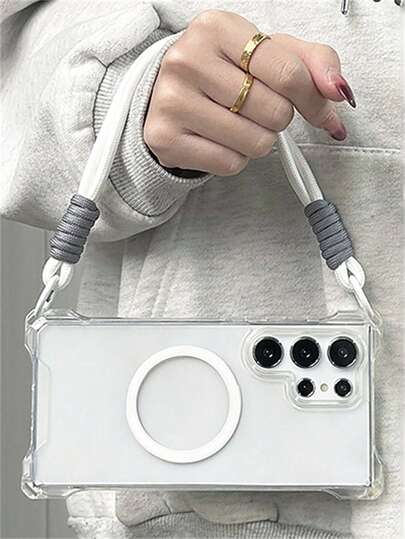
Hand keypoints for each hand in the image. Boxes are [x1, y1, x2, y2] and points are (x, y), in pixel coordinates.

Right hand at [145, 9, 354, 176]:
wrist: (166, 95)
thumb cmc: (224, 72)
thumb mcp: (267, 53)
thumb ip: (312, 63)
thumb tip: (340, 92)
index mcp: (215, 28)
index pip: (288, 73)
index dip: (313, 99)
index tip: (318, 109)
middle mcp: (187, 60)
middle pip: (275, 112)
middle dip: (277, 118)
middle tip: (257, 110)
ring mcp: (172, 101)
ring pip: (255, 142)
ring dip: (258, 141)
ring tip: (237, 125)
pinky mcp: (164, 139)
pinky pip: (230, 163)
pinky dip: (235, 158)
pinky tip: (220, 141)